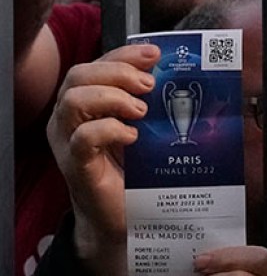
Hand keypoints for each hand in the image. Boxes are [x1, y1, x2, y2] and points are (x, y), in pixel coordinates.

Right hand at [47, 43, 158, 275]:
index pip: (96, 65)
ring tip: (141, 111)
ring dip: (111, 97)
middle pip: (79, 75)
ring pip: (73, 100)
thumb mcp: (148, 131)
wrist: (127, 220)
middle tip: (149, 86)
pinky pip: (82, 138)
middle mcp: (70, 119)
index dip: (123, 55)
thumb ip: (155, 105)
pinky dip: (108, 130)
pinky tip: (132, 136)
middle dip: (117, 72)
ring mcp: (68, 142)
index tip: (155, 54)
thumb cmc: (138, 172)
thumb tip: (188, 77)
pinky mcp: (76, 167)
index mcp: (87, 104)